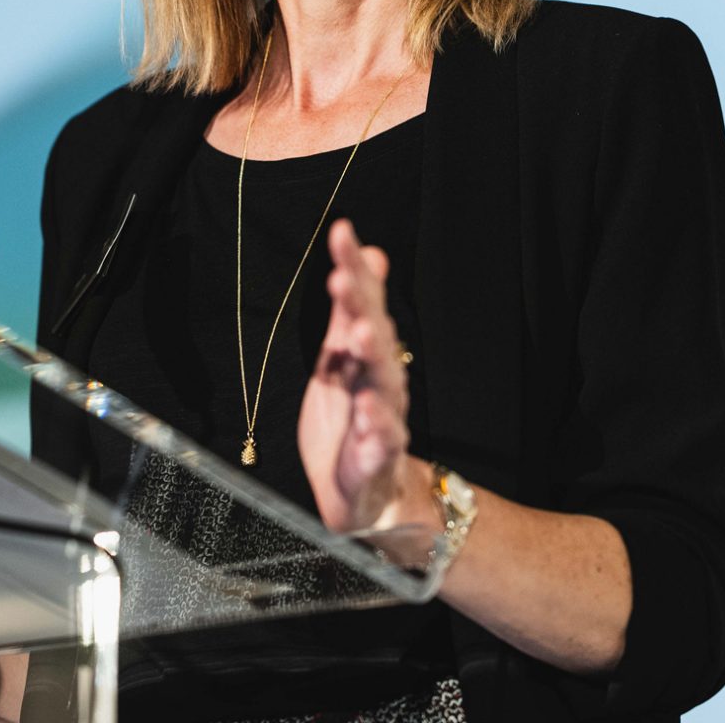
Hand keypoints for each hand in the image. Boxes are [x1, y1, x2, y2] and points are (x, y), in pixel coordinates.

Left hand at [298, 218, 413, 531]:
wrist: (369, 492)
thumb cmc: (352, 417)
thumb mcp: (342, 357)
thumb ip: (352, 308)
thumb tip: (368, 249)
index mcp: (369, 353)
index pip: (364, 303)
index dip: (354, 268)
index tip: (341, 232)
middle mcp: (381, 380)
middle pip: (374, 337)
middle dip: (362, 306)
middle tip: (344, 279)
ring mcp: (382, 420)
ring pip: (383, 385)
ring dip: (374, 359)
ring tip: (361, 334)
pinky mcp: (377, 460)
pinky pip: (380, 444)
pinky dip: (377, 429)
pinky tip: (368, 411)